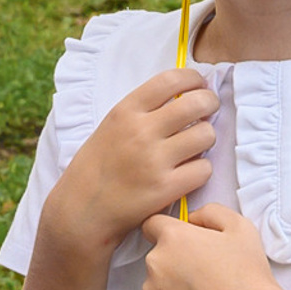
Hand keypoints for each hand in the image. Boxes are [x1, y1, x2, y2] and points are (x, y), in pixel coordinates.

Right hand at [38, 66, 217, 263]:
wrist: (80, 210)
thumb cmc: (97, 167)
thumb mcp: (111, 127)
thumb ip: (142, 112)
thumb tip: (184, 96)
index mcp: (125, 111)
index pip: (172, 79)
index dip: (194, 79)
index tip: (199, 86)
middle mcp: (141, 131)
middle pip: (197, 103)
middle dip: (210, 104)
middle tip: (208, 112)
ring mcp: (154, 160)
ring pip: (206, 135)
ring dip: (206, 139)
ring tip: (195, 146)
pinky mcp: (165, 188)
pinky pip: (204, 169)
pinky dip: (201, 170)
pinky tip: (188, 173)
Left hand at [140, 203, 289, 289]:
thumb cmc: (248, 277)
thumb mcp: (240, 226)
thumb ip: (209, 212)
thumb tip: (192, 218)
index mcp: (173, 237)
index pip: (152, 225)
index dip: (168, 232)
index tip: (180, 243)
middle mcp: (156, 263)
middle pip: (157, 256)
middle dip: (174, 262)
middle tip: (203, 274)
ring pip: (155, 284)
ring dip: (171, 287)